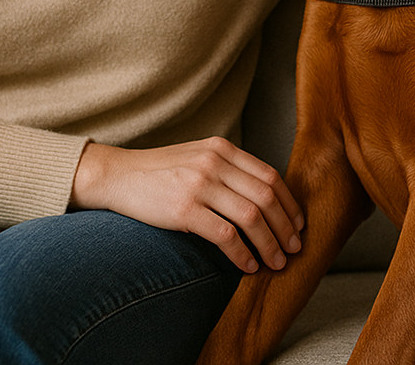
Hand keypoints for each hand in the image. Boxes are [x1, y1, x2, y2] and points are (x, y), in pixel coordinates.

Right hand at [70, 138, 303, 272]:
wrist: (116, 175)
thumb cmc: (159, 172)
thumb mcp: (198, 157)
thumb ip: (227, 169)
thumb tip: (263, 199)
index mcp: (222, 149)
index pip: (270, 176)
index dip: (289, 204)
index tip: (298, 225)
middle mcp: (215, 163)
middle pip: (266, 197)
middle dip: (286, 228)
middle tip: (294, 249)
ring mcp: (200, 184)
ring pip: (251, 218)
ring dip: (270, 244)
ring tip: (276, 262)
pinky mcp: (184, 209)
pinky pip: (226, 236)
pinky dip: (242, 254)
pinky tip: (248, 266)